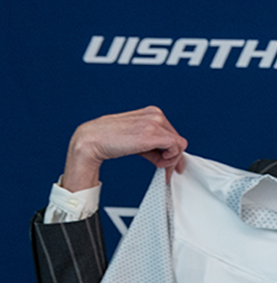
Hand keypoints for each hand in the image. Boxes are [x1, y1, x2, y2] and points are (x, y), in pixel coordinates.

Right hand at [61, 106, 187, 190]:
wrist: (92, 139)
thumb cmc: (109, 138)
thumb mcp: (137, 141)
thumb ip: (153, 147)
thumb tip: (166, 157)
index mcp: (151, 113)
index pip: (172, 133)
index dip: (172, 150)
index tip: (169, 161)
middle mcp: (155, 115)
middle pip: (177, 139)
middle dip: (173, 157)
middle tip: (165, 169)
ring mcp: (154, 122)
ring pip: (179, 144)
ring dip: (172, 160)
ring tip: (159, 167)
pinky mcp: (153, 133)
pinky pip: (175, 147)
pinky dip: (170, 159)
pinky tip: (159, 164)